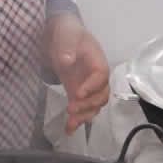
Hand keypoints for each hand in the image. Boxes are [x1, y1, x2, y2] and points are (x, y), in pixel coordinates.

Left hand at [46, 14, 109, 133]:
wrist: (61, 36)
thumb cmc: (67, 33)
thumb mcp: (66, 35)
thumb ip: (67, 47)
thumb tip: (67, 61)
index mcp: (97, 61)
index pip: (101, 76)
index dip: (92, 86)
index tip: (77, 93)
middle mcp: (96, 77)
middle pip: (101, 95)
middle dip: (88, 104)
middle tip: (72, 108)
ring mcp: (88, 87)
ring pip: (94, 106)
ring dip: (84, 115)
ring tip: (71, 123)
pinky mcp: (78, 93)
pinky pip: (82, 109)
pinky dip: (77, 120)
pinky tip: (68, 129)